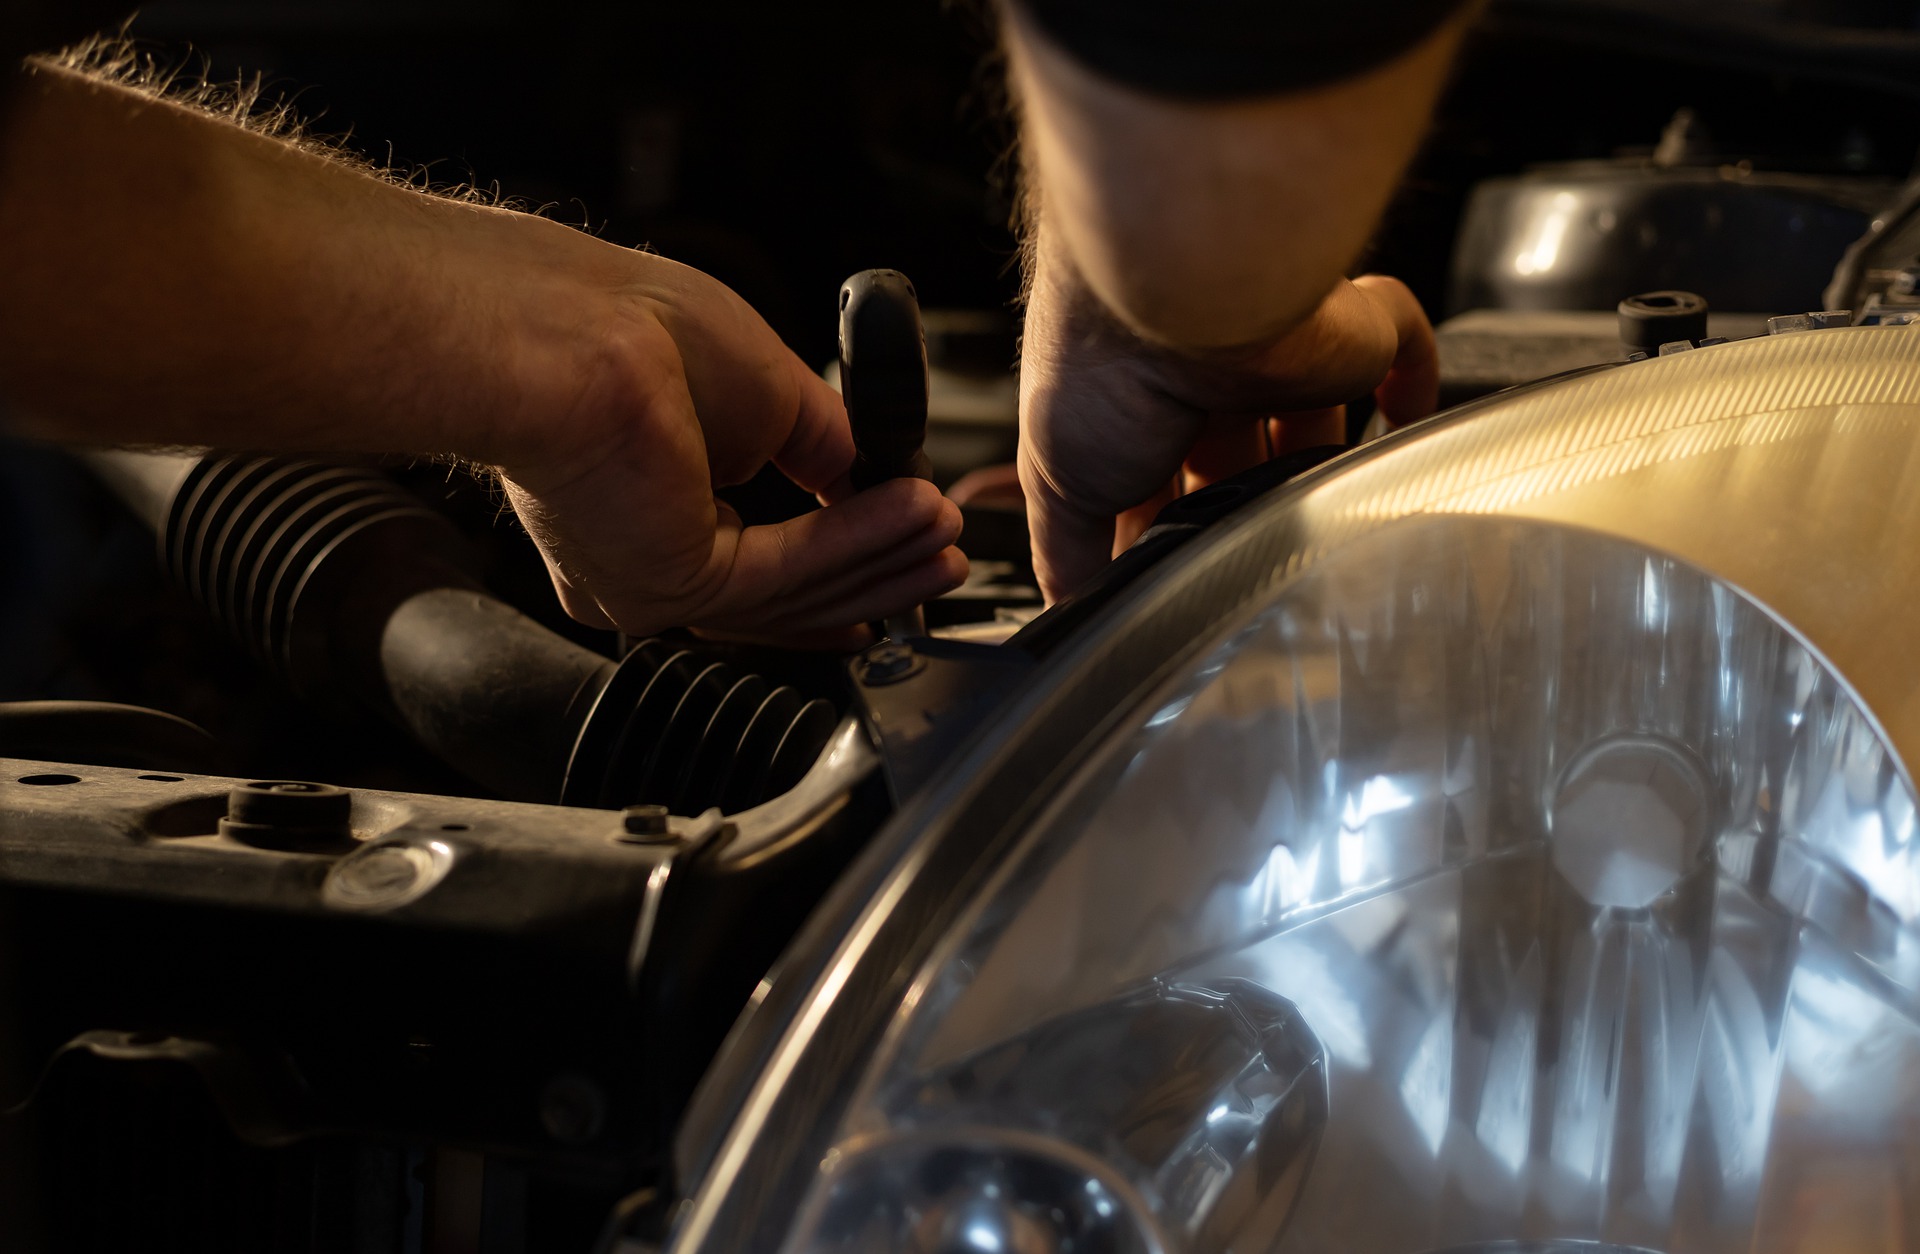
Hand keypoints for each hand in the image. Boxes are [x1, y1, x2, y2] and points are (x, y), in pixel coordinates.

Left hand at [480, 242, 965, 644]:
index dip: (833, 561)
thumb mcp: (761, 384)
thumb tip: (870, 473)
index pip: (749, 558)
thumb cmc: (621, 327)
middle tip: (941, 553)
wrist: (569, 334)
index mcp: (639, 501)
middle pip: (780, 589)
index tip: (896, 549)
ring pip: (790, 589)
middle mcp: (636, 553)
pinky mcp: (670, 585)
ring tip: (944, 533)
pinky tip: (912, 514)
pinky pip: (787, 572)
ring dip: (881, 557)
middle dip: (874, 570)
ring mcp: (648, 578)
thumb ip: (817, 442)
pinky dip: (859, 543)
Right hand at [1016, 251, 1437, 602]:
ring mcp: (1282, 351)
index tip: (1171, 589)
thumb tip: (1075, 610)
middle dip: (1239, 513)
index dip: (1166, 534)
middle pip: (1242, 461)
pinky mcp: (1349, 330)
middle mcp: (1208, 372)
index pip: (1160, 481)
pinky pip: (1401, 348)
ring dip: (1314, 474)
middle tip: (1243, 570)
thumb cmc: (1102, 363)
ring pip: (1315, 419)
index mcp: (1134, 397)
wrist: (1176, 289)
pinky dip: (1412, 387)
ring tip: (1314, 530)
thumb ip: (1066, 551)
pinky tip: (1405, 425)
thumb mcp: (1056, 482)